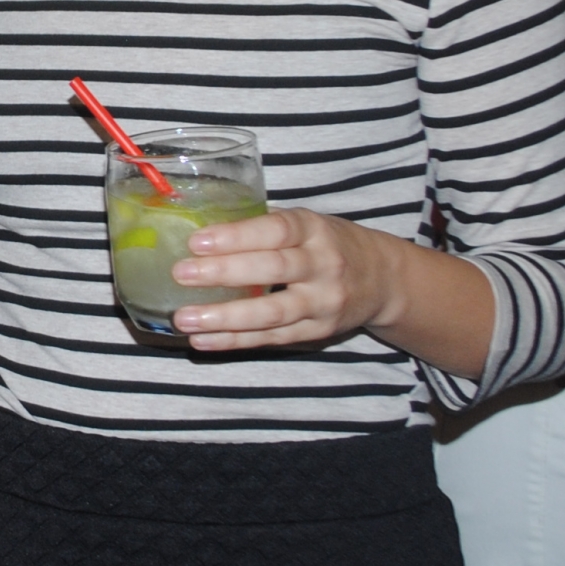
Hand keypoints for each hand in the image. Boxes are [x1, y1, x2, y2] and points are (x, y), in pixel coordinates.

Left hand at [161, 208, 407, 351]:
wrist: (383, 279)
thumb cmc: (329, 244)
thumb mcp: (307, 224)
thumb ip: (264, 227)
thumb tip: (198, 224)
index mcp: (315, 229)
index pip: (276, 230)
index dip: (236, 236)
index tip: (197, 241)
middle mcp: (323, 265)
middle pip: (273, 270)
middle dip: (224, 273)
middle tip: (181, 274)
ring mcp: (322, 302)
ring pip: (271, 313)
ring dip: (224, 318)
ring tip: (184, 319)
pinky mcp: (317, 332)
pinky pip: (272, 339)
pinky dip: (235, 341)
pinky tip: (203, 340)